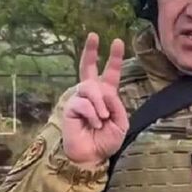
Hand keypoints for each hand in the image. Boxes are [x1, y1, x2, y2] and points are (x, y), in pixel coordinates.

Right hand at [62, 33, 128, 164]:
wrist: (92, 156)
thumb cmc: (106, 141)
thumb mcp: (120, 122)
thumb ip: (116, 104)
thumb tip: (104, 91)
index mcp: (106, 96)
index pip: (110, 73)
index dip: (114, 58)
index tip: (117, 41)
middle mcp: (91, 94)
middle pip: (88, 67)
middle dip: (90, 50)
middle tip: (94, 35)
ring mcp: (79, 99)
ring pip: (90, 88)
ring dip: (100, 104)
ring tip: (102, 119)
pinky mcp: (70, 107)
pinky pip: (83, 103)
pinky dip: (92, 114)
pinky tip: (93, 124)